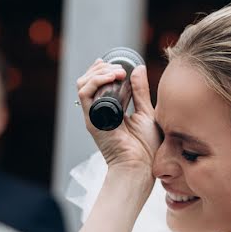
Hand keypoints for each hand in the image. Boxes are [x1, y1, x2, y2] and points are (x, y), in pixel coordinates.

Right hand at [75, 59, 159, 177]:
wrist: (141, 166)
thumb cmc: (147, 148)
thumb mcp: (146, 112)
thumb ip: (140, 90)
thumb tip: (138, 68)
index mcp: (110, 110)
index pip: (98, 83)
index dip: (103, 69)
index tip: (119, 65)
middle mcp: (99, 112)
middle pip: (87, 81)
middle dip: (102, 68)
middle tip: (120, 69)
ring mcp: (94, 116)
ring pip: (83, 84)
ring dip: (99, 72)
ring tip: (117, 72)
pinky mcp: (92, 120)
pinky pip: (85, 94)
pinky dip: (96, 81)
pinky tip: (111, 78)